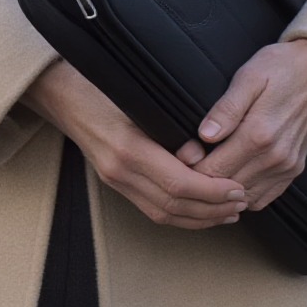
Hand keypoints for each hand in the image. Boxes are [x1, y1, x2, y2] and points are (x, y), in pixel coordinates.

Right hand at [22, 60, 245, 231]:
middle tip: (242, 203)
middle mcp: (120, 170)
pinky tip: (201, 212)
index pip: (179, 183)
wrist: (64, 96)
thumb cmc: (104, 87)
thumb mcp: (140, 97)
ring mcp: (115, 180)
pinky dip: (181, 217)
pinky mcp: (114, 183)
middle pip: (174, 205)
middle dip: (213, 209)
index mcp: (129, 148)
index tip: (237, 188)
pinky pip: (151, 210)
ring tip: (229, 213)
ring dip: (200, 218)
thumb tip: (204, 151)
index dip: (212, 191)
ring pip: (163, 215)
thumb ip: (171, 125)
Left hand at [180, 39, 306, 212]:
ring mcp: (287, 167)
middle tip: (188, 166)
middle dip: (202, 182)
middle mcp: (275, 157)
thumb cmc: (280, 67)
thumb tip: (204, 134)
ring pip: (243, 199)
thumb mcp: (249, 77)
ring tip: (207, 173)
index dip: (191, 168)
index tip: (181, 156)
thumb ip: (226, 108)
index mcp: (259, 134)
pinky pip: (263, 199)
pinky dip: (243, 195)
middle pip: (226, 188)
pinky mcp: (294, 170)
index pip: (213, 170)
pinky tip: (231, 179)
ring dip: (222, 192)